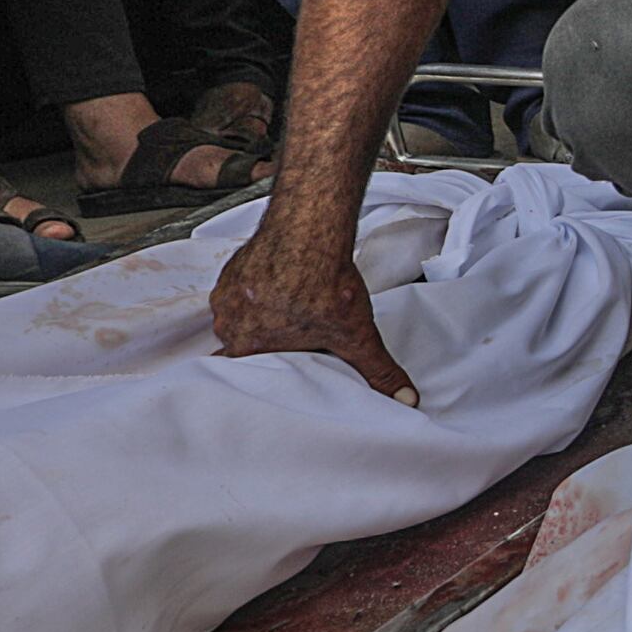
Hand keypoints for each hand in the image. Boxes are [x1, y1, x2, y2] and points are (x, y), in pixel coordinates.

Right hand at [209, 227, 415, 401]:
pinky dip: (254, 290)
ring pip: (236, 316)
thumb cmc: (323, 284)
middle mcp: (229, 323)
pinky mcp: (232, 269)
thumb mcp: (357, 337)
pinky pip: (237, 289)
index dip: (262, 372)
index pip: (246, 374)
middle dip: (261, 344)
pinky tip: (276, 289)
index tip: (274, 370)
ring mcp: (226, 294)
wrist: (309, 232)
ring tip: (283, 314)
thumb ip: (378, 371)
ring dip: (256, 316)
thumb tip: (404, 398)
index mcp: (247, 347)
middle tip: (284, 340)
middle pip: (240, 344)